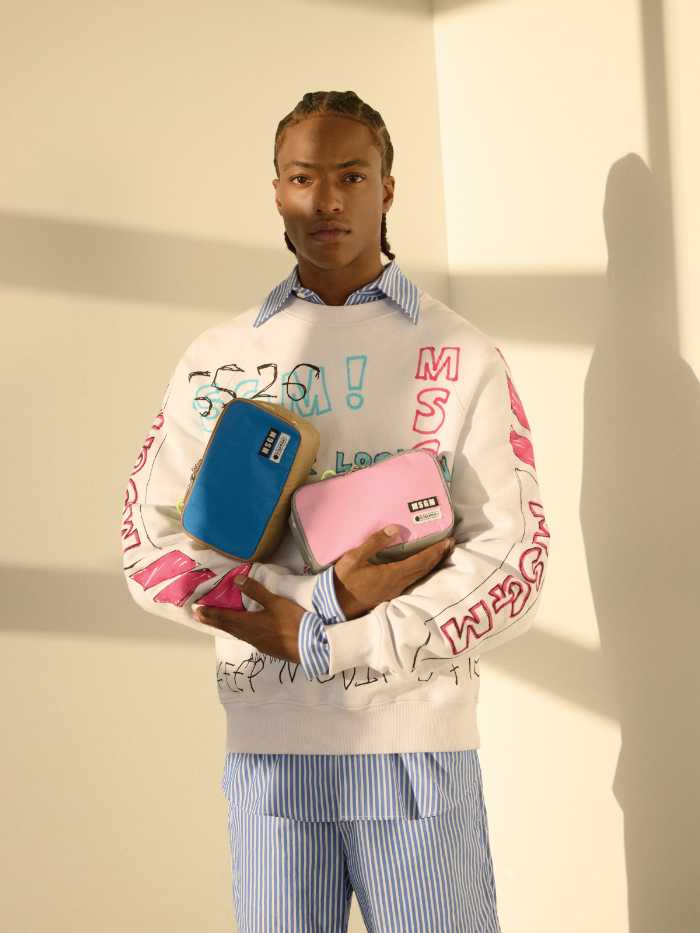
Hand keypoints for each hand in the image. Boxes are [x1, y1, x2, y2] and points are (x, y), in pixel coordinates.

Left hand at [193, 576, 303, 663]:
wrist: (310, 647)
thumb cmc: (292, 622)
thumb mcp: (275, 602)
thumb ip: (255, 591)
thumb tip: (236, 580)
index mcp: (249, 624)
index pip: (225, 617)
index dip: (211, 613)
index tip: (197, 611)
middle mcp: (250, 635)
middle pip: (228, 627)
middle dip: (213, 620)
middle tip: (199, 617)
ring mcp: (259, 644)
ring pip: (238, 633)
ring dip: (226, 626)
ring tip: (217, 622)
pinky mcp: (268, 648)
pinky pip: (247, 638)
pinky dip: (239, 631)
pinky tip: (244, 631)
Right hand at [333, 526, 455, 618]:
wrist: (335, 605)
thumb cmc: (344, 580)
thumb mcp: (355, 557)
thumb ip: (375, 542)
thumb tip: (395, 529)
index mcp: (392, 574)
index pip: (420, 561)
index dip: (435, 552)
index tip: (447, 542)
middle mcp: (398, 584)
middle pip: (424, 570)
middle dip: (438, 557)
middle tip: (448, 544)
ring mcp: (395, 591)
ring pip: (419, 576)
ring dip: (431, 564)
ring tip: (439, 554)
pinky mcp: (389, 594)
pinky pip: (412, 580)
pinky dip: (421, 571)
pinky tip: (420, 567)